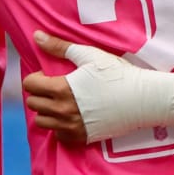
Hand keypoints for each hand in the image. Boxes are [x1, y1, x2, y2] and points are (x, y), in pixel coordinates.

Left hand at [24, 30, 173, 145]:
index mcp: (62, 89)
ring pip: (42, 121)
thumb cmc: (117, 74)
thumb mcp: (89, 55)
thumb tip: (37, 36)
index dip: (36, 78)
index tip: (47, 76)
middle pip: (33, 104)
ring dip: (47, 111)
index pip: (30, 86)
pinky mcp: (82, 137)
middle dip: (40, 94)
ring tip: (60, 103)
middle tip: (54, 88)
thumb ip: (59, 47)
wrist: (143, 99)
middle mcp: (63, 110)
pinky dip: (59, 127)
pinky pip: (58, 135)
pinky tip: (70, 117)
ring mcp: (72, 126)